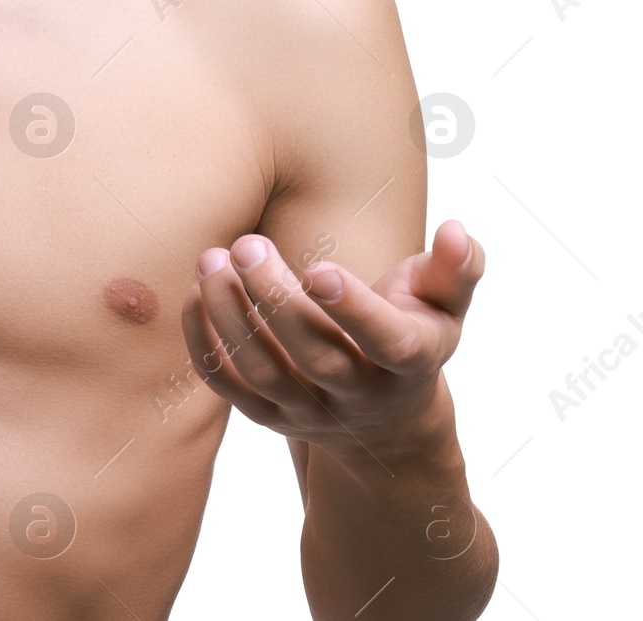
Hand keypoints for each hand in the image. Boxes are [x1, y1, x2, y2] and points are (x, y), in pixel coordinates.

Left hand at [180, 220, 484, 463]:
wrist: (388, 424)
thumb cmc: (413, 336)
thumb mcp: (444, 307)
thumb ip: (455, 269)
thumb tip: (458, 230)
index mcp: (409, 362)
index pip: (387, 343)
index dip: (355, 310)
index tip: (320, 269)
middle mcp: (360, 395)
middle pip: (315, 356)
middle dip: (275, 298)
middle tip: (247, 243)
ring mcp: (311, 411)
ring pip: (264, 372)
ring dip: (230, 315)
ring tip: (211, 259)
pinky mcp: (270, 416)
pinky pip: (228, 387)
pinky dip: (204, 343)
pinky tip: (196, 293)